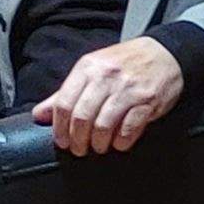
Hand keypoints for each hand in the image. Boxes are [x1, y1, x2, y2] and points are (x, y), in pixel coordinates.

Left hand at [32, 36, 184, 155]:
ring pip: (103, 125)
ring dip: (99, 143)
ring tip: (99, 147)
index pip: (63, 103)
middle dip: (78, 140)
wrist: (164, 54)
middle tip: (79, 149)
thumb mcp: (92, 71)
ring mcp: (127, 88)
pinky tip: (119, 143)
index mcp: (87, 68)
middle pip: (82, 117)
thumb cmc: (124, 64)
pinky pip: (128, 128)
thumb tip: (39, 115)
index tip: (62, 141)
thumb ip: (65, 93)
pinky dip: (121, 141)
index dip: (59, 128)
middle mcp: (106, 76)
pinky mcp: (147, 100)